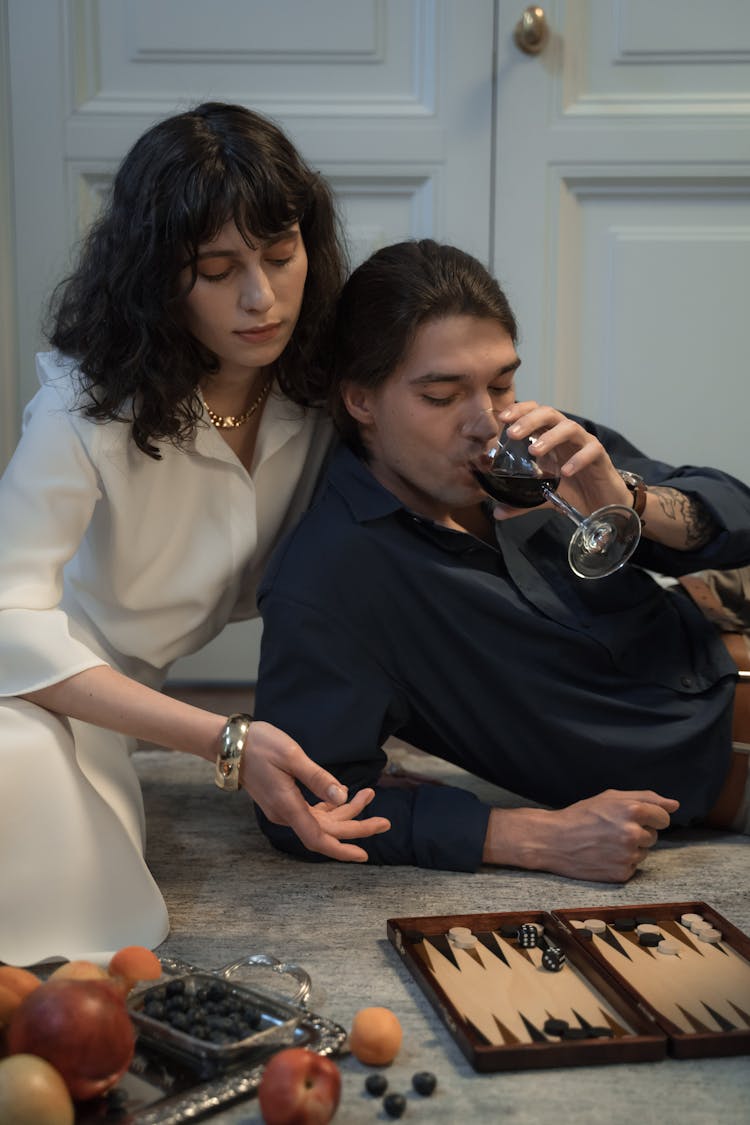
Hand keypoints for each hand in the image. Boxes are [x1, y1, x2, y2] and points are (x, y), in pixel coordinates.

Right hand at [239, 721, 390, 861]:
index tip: (364, 854)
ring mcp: (282, 808)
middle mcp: (285, 813)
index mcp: (288, 806)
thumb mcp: (292, 756)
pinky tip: (344, 794)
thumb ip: (317, 778)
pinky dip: (330, 805)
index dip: (342, 849)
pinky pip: (311, 811)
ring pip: (320, 819)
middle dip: (356, 826)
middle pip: (326, 830)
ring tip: (370, 794)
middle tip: (385, 820)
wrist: (229, 744)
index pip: (319, 838)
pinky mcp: (282, 800)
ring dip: (346, 811)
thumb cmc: (259, 745)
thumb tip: (342, 795)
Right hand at [485, 789, 678, 881]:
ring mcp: (628, 856)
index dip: (650, 817)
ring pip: (644, 852)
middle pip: (653, 835)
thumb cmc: (581, 815)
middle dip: (638, 832)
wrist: (554, 840)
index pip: (663, 818)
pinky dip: (621, 862)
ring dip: (631, 848)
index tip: (634, 818)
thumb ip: (646, 798)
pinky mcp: (621, 874)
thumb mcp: (611, 797)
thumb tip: (675, 805)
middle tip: (613, 830)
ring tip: (606, 843)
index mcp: (633, 810)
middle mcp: (633, 833)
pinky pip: (633, 867)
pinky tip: (604, 855)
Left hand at [494, 401, 631, 516]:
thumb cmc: (575, 491)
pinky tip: (566, 472)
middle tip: (512, 433)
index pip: (536, 413)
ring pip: (570, 427)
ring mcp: (585, 444)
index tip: (501, 418)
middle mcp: (567, 437)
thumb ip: (522, 502)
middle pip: (550, 414)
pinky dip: (578, 459)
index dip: (520, 411)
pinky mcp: (601, 457)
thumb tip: (497, 512)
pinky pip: (591, 450)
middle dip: (529, 420)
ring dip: (551, 436)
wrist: (604, 504)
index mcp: (551, 438)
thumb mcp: (544, 496)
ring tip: (534, 451)